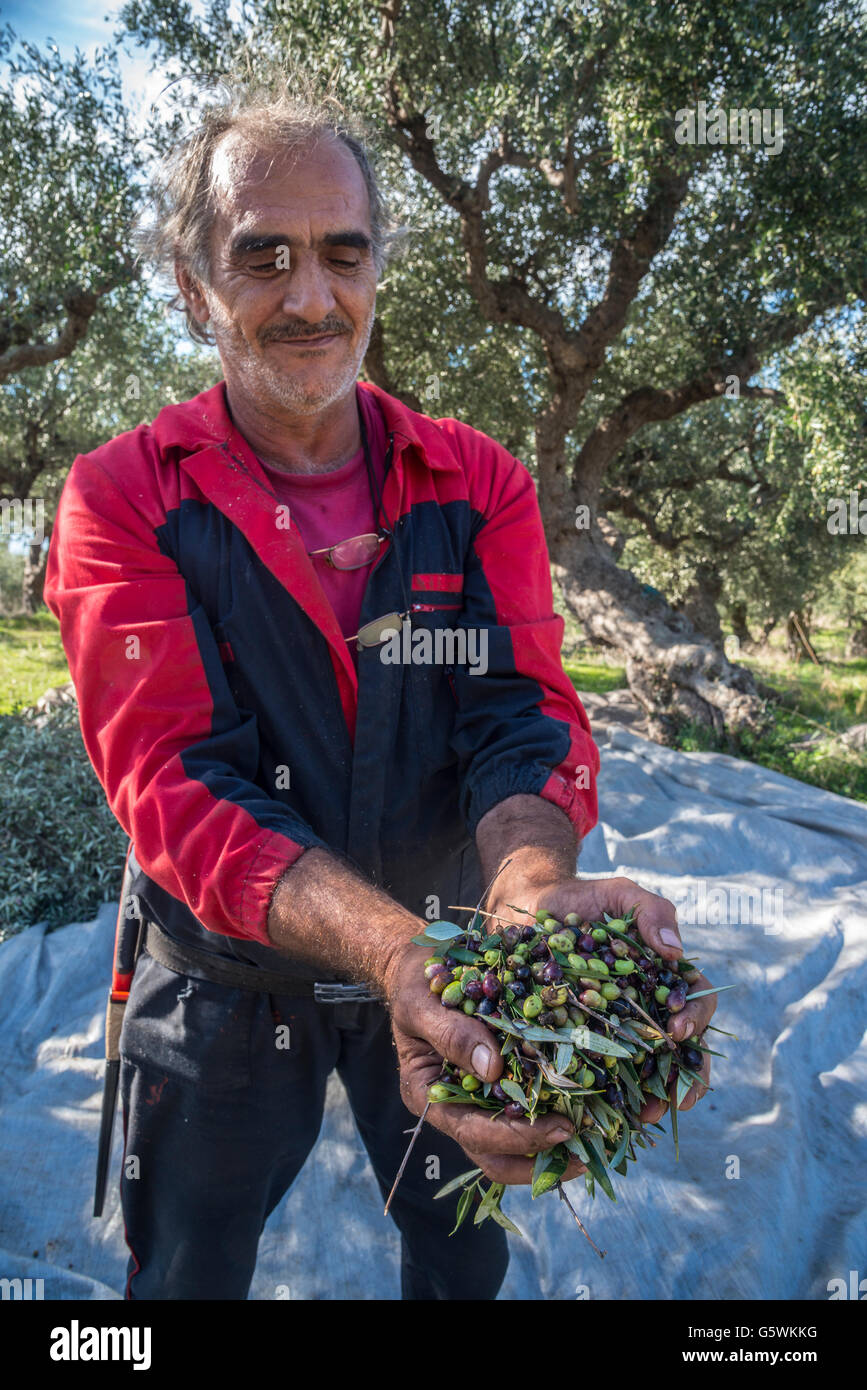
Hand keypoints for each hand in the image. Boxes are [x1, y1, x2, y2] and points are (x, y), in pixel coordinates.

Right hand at [384, 944, 586, 1184]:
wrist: (423, 966)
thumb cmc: (416, 985)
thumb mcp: (422, 1002)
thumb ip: (451, 1034)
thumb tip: (492, 1068)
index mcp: (427, 1094)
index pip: (471, 1132)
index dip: (515, 1137)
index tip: (558, 1128)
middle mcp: (453, 1106)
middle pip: (494, 1156)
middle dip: (538, 1159)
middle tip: (583, 1150)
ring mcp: (476, 1098)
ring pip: (512, 1146)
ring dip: (551, 1150)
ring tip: (594, 1143)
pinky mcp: (499, 1083)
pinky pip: (526, 1108)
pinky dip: (554, 1114)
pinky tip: (588, 1111)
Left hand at [488, 874, 716, 1122]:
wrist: (529, 906)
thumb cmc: (582, 900)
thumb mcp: (620, 894)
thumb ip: (651, 911)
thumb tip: (675, 951)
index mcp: (663, 978)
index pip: (695, 1002)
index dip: (696, 1020)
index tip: (680, 1033)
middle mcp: (645, 1007)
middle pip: (678, 1049)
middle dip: (680, 1078)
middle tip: (671, 1100)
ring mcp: (613, 1027)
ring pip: (642, 1069)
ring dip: (649, 1097)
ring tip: (642, 1117)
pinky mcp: (578, 1039)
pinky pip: (597, 1071)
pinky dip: (604, 1094)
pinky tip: (602, 1112)